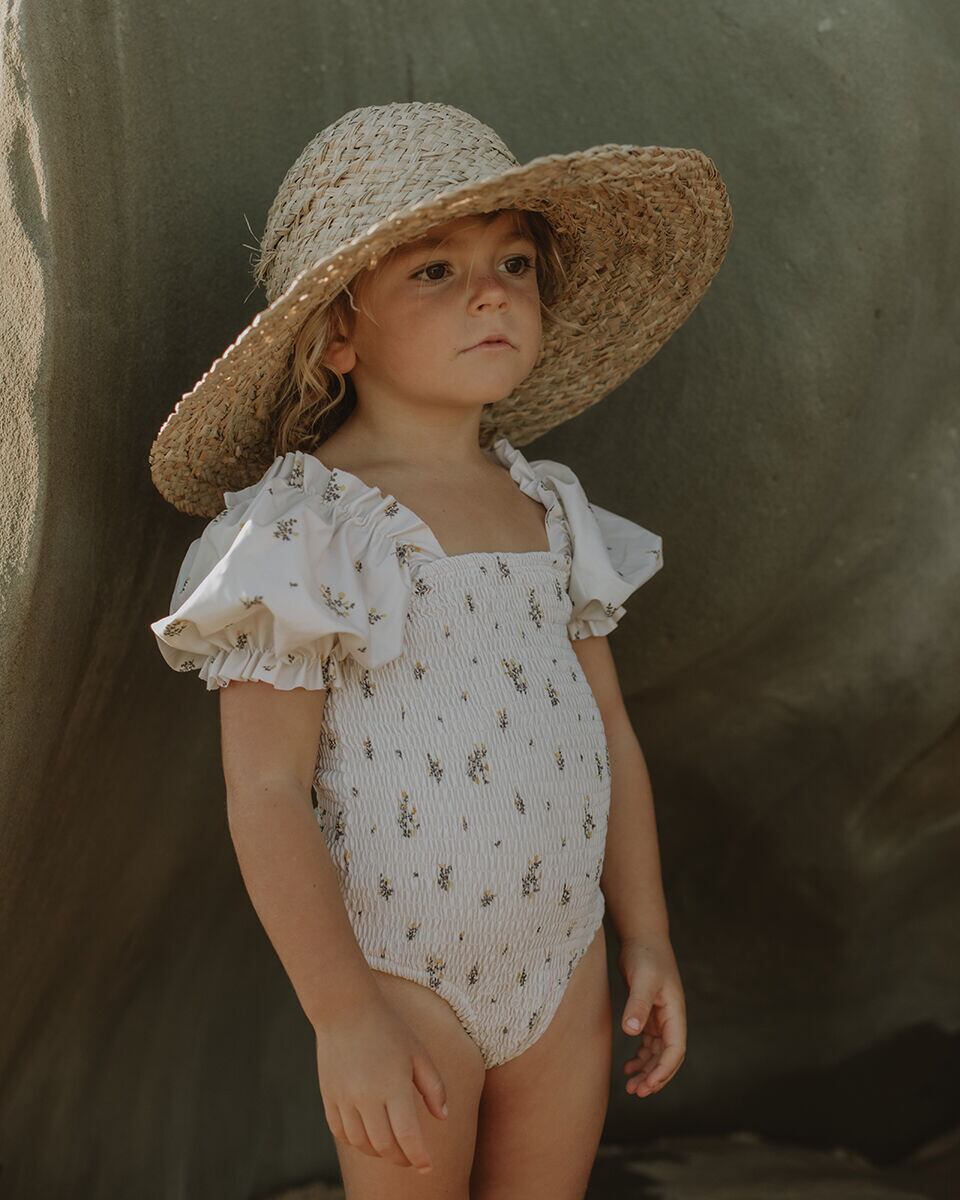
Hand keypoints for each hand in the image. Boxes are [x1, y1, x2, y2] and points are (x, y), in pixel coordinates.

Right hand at [314, 991, 448, 1173]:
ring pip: (362, 1143)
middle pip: (384, 1146)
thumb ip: (433, 1087)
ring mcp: (344, 1098)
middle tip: (412, 1159)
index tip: (428, 1167)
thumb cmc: (388, 1028)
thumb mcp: (418, 1052)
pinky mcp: (329, 1097)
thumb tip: (443, 1117)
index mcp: (393, 1086)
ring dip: (379, 1152)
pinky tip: (368, 1136)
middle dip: (401, 1158)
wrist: (345, 1008)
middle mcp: (367, 1097)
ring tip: (392, 1147)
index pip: (408, 1136)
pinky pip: (341, 1132)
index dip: (419, 1157)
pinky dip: (356, 1141)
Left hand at [617, 933, 685, 1096]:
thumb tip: (631, 1032)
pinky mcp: (648, 1014)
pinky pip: (647, 1043)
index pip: (675, 1050)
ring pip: (657, 1053)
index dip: (664, 1070)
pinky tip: (628, 1066)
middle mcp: (671, 1018)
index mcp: (675, 1013)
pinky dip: (640, 1057)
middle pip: (667, 1057)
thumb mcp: (642, 980)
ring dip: (647, 1071)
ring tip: (631, 1086)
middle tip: (637, 1092)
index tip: (649, 1086)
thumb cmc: (645, 956)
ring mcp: (660, 1017)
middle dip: (654, 1077)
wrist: (641, 937)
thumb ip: (637, 1005)